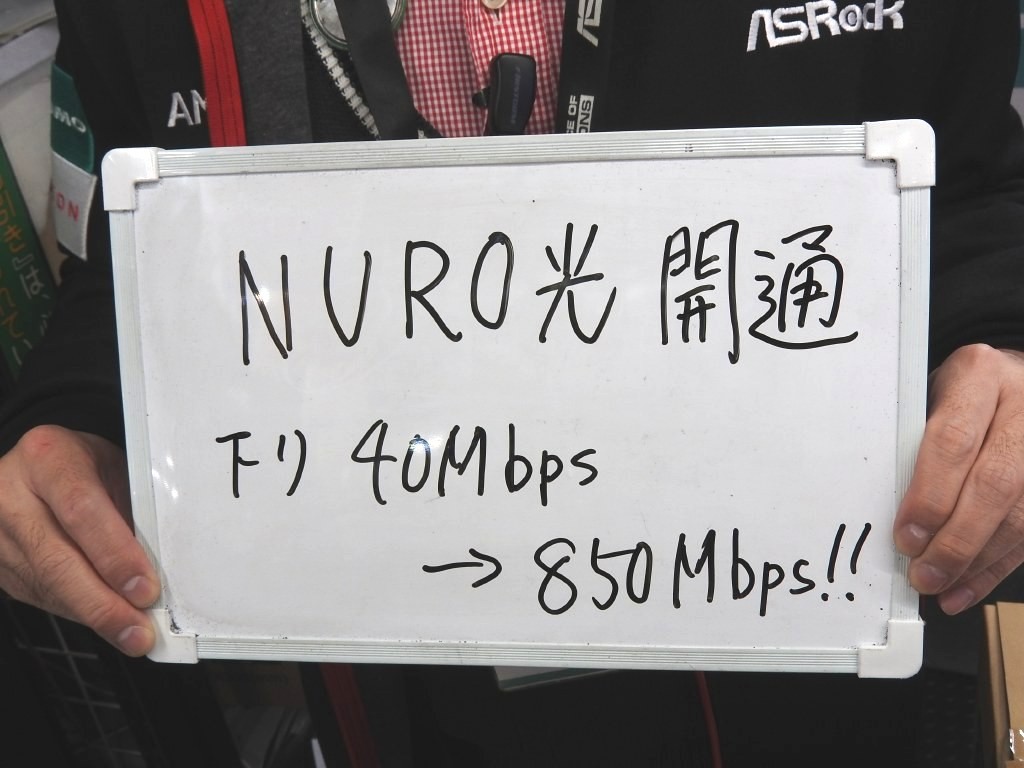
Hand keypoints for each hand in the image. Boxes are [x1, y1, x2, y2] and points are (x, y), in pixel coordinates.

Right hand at [0, 425, 159, 654]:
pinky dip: (78, 612)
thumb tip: (160, 566)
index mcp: (47, 457)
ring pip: (47, 587)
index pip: (81, 510)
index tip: (145, 588)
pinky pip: (40, 597)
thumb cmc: (80, 466)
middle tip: (139, 631)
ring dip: (94, 616)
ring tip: (131, 632)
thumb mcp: (112, 469)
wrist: (31, 468)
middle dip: (103, 604)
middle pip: (56, 560)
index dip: (115, 555)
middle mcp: (11, 494)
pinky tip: (105, 619)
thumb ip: (130, 510)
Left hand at [894, 344, 1023, 613]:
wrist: (1016, 377)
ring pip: (1021, 515)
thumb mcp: (931, 394)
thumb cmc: (961, 392)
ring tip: (941, 586)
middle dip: (956, 539)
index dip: (929, 496)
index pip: (953, 442)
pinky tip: (969, 585)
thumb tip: (891, 509)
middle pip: (994, 484)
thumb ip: (916, 440)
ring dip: (978, 561)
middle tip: (924, 573)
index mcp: (980, 375)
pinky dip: (998, 566)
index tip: (906, 535)